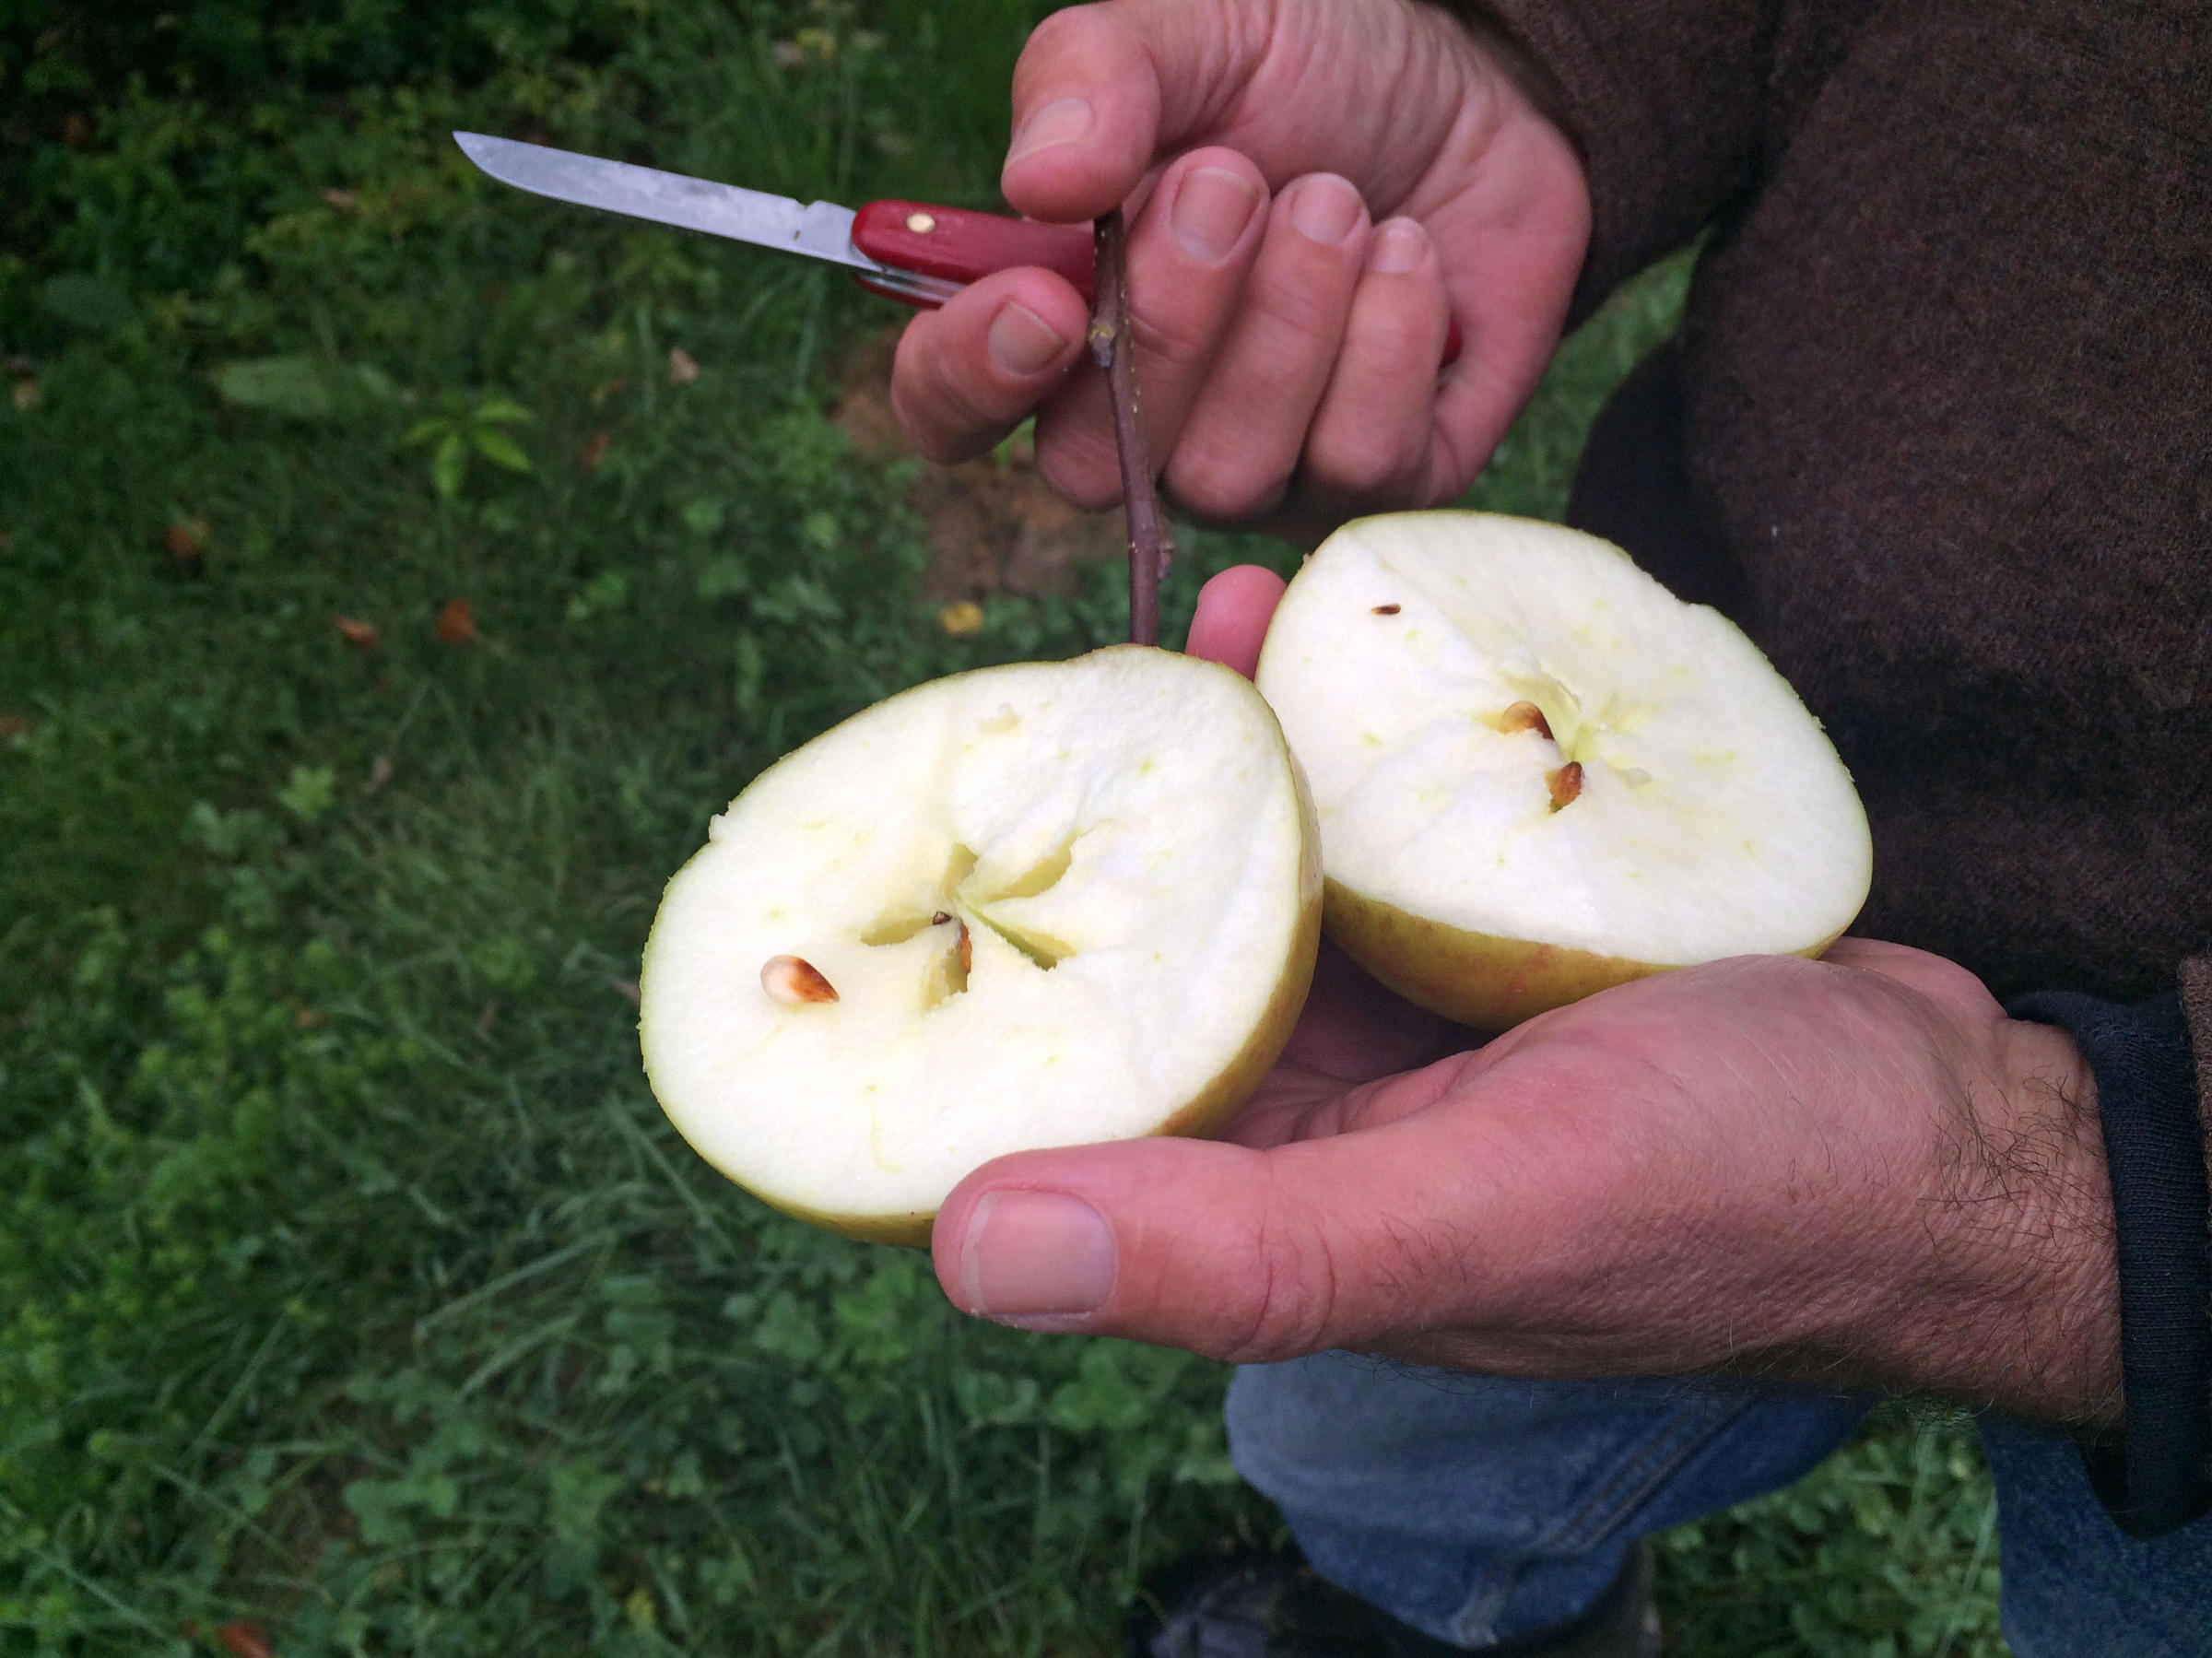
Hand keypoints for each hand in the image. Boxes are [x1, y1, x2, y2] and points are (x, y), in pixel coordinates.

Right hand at [889, 0, 1588, 535]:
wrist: (1471, 89)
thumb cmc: (1301, 73)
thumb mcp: (1189, 32)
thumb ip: (1091, 79)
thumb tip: (1040, 182)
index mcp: (1049, 322)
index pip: (949, 411)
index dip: (973, 379)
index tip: (1043, 299)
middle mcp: (1136, 427)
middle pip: (1092, 464)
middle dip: (1170, 319)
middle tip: (1234, 179)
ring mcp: (1254, 471)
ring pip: (1229, 474)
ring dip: (1293, 314)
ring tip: (1337, 205)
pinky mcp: (1373, 483)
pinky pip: (1357, 466)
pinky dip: (1389, 337)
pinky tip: (1408, 259)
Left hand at [930, 570, 2123, 1425]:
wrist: (1959, 1128)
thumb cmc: (1742, 1192)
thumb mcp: (1478, 1217)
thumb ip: (1241, 1246)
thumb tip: (961, 1247)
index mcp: (1271, 1210)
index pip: (1063, 1104)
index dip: (972, 986)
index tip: (930, 831)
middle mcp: (1316, 1119)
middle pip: (1151, 961)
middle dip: (1098, 828)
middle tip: (1069, 685)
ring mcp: (1406, 1022)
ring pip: (1266, 871)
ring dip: (1223, 752)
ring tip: (1199, 617)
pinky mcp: (1486, 940)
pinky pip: (1378, 825)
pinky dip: (1344, 738)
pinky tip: (1315, 637)